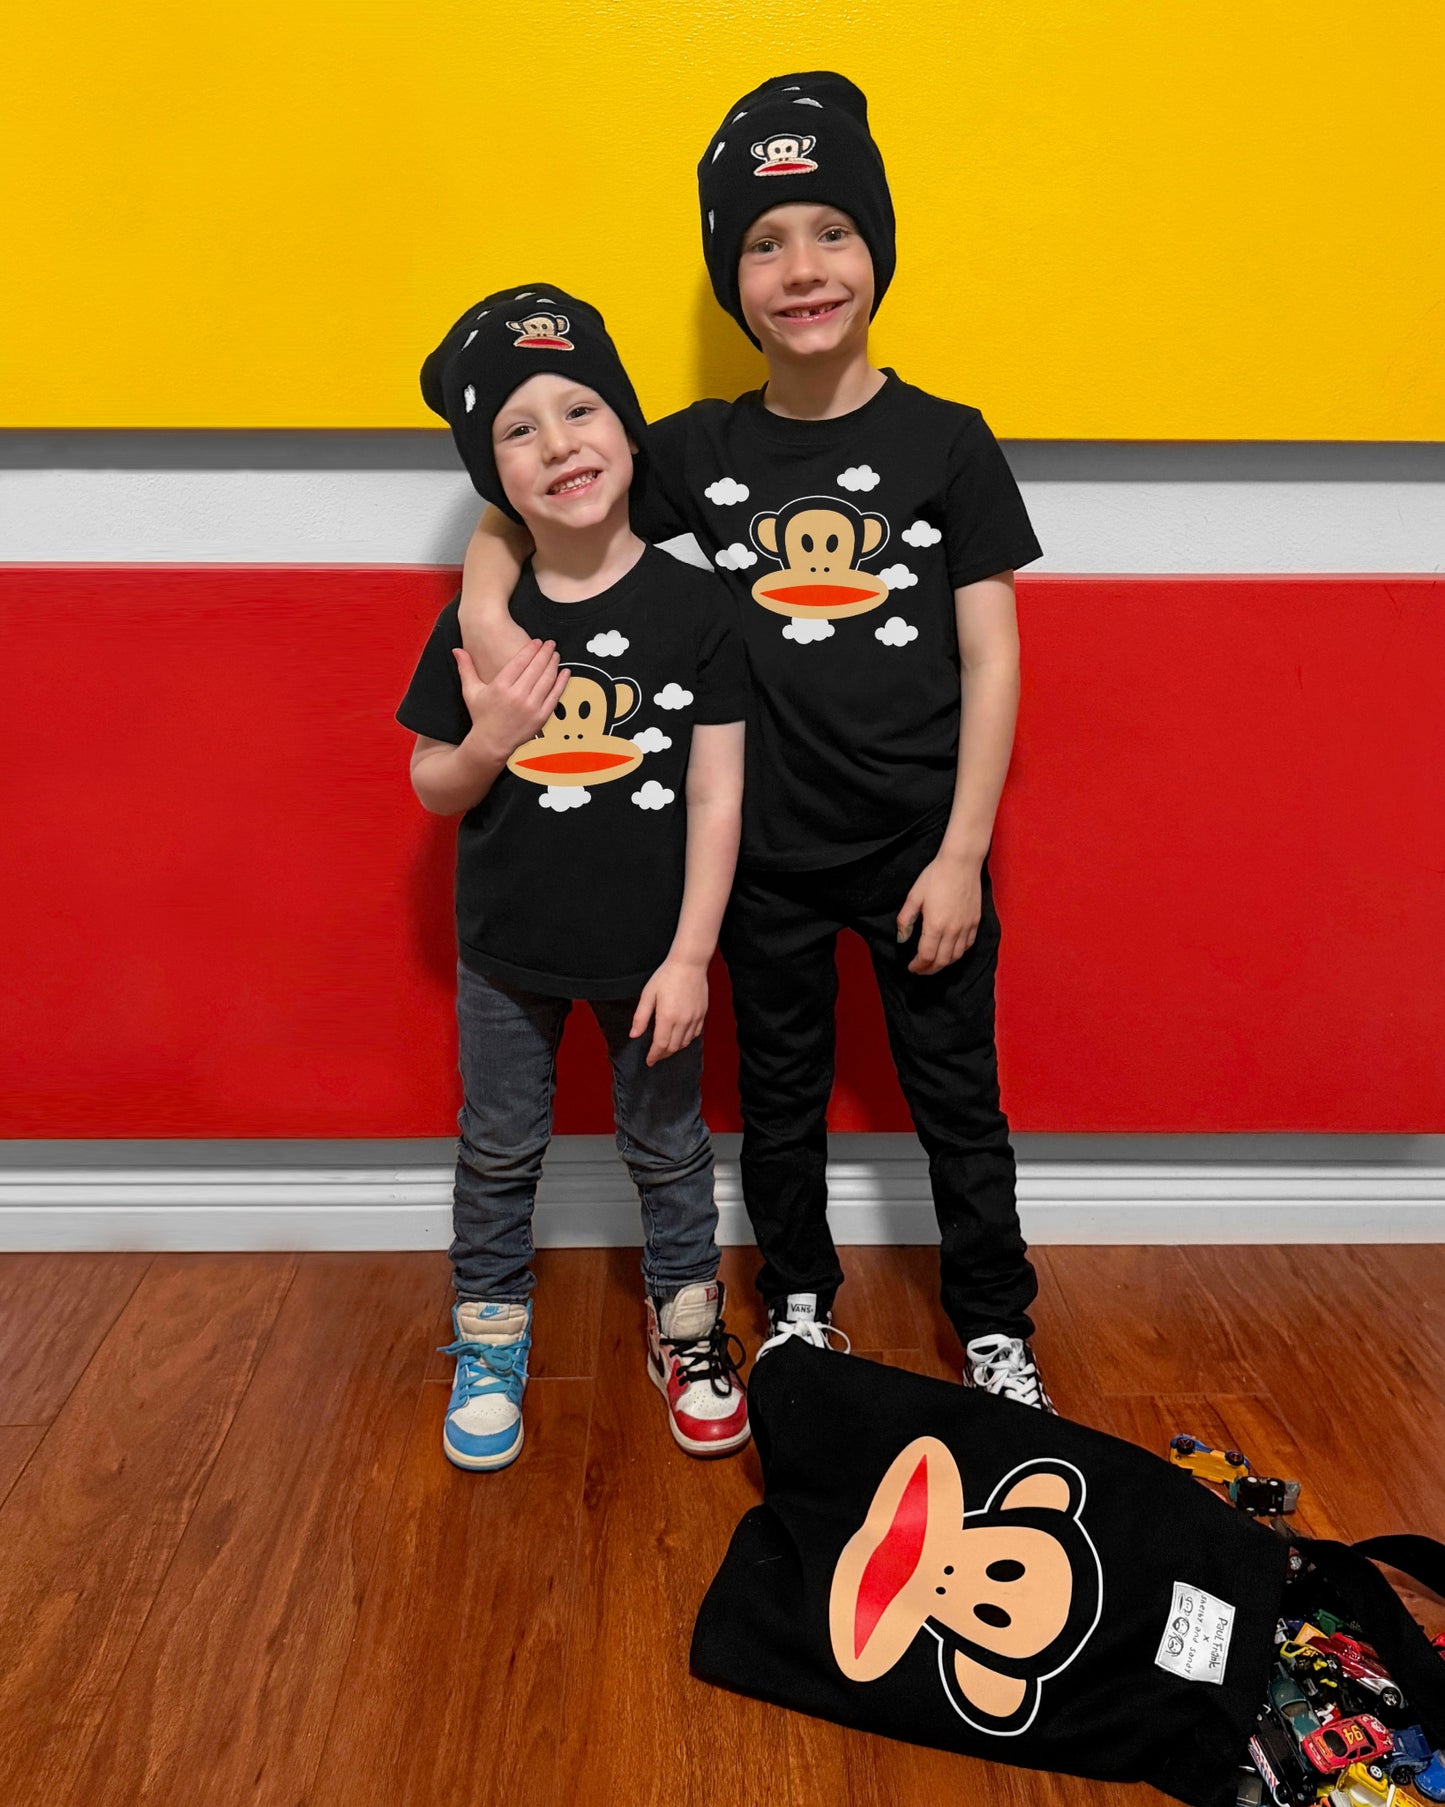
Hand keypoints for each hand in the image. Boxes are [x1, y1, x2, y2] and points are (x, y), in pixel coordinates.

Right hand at [454, 639, 567, 762]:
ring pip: (547, 679)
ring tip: (555, 654)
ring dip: (553, 664)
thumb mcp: (471, 691)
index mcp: (501, 686)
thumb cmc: (481, 716)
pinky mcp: (541, 717)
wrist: (491, 743)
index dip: (531, 649)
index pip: (520, 661)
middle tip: (550, 643)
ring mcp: (531, 707)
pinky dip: (561, 683)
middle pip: (536, 668)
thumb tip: (457, 649)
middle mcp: (517, 696)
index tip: (537, 641)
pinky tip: (565, 672)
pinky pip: (554, 696)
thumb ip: (466, 668)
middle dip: (545, 652)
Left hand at [630, 958, 708, 1065]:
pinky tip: (680, 1037)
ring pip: (685, 1042)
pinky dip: (686, 1040)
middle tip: (656, 1056)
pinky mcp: (702, 1014)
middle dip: (663, 1054)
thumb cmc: (666, 976)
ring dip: (675, 1048)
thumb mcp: (648, 994)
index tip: (649, 1061)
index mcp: (667, 1017)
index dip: (654, 1056)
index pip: (661, 1045)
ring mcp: (695, 1018)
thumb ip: (641, 1017)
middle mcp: (683, 1021)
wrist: (689, 964)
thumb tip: (634, 1035)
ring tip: (666, 1048)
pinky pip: (695, 1034)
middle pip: (673, 1047)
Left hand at [895, 852, 982, 974]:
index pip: (926, 956)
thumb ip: (906, 920)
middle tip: (920, 970)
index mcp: (935, 925)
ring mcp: (966, 927)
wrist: (961, 863)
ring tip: (933, 963)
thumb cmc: (935, 877)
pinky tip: (950, 951)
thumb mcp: (914, 896)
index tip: (911, 967)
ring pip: (956, 956)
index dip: (918, 966)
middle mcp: (953, 930)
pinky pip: (968, 945)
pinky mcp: (975, 922)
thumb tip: (902, 939)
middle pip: (942, 961)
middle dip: (929, 969)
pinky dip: (958, 953)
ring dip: (944, 963)